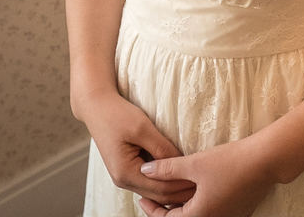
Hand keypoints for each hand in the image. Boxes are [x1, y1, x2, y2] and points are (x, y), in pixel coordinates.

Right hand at [81, 91, 194, 205]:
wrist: (97, 107)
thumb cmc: (118, 114)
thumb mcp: (143, 127)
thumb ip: (162, 147)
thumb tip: (182, 162)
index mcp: (125, 173)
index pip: (161, 189)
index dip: (183, 186)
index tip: (203, 179)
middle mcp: (123, 180)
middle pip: (159, 195)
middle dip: (182, 192)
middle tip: (206, 185)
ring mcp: (125, 177)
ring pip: (155, 192)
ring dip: (175, 189)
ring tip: (198, 182)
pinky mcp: (128, 170)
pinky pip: (150, 182)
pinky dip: (166, 181)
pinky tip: (181, 174)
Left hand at [138, 138, 275, 216]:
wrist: (267, 160)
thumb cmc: (231, 162)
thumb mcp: (195, 163)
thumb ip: (167, 169)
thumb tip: (145, 170)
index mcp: (200, 216)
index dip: (151, 208)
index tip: (141, 197)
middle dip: (165, 207)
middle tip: (153, 193)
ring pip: (197, 215)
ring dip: (182, 204)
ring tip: (172, 188)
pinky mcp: (237, 210)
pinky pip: (211, 210)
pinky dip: (198, 202)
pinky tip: (195, 187)